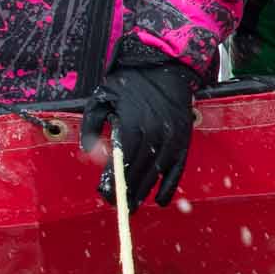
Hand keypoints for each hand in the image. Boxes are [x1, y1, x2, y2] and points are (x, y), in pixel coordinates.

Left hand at [80, 62, 197, 210]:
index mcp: (132, 125)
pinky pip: (178, 167)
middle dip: (127, 192)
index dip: (113, 181)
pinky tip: (162, 200)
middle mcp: (154, 133)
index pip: (121, 163)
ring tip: (134, 207)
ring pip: (157, 172)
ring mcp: (172, 136)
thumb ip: (92, 126)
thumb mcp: (102, 98)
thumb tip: (89, 152)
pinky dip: (171, 185)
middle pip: (139, 171)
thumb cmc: (129, 83)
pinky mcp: (184, 137)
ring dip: (146, 192)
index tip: (104, 195)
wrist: (165, 66)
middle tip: (117, 207)